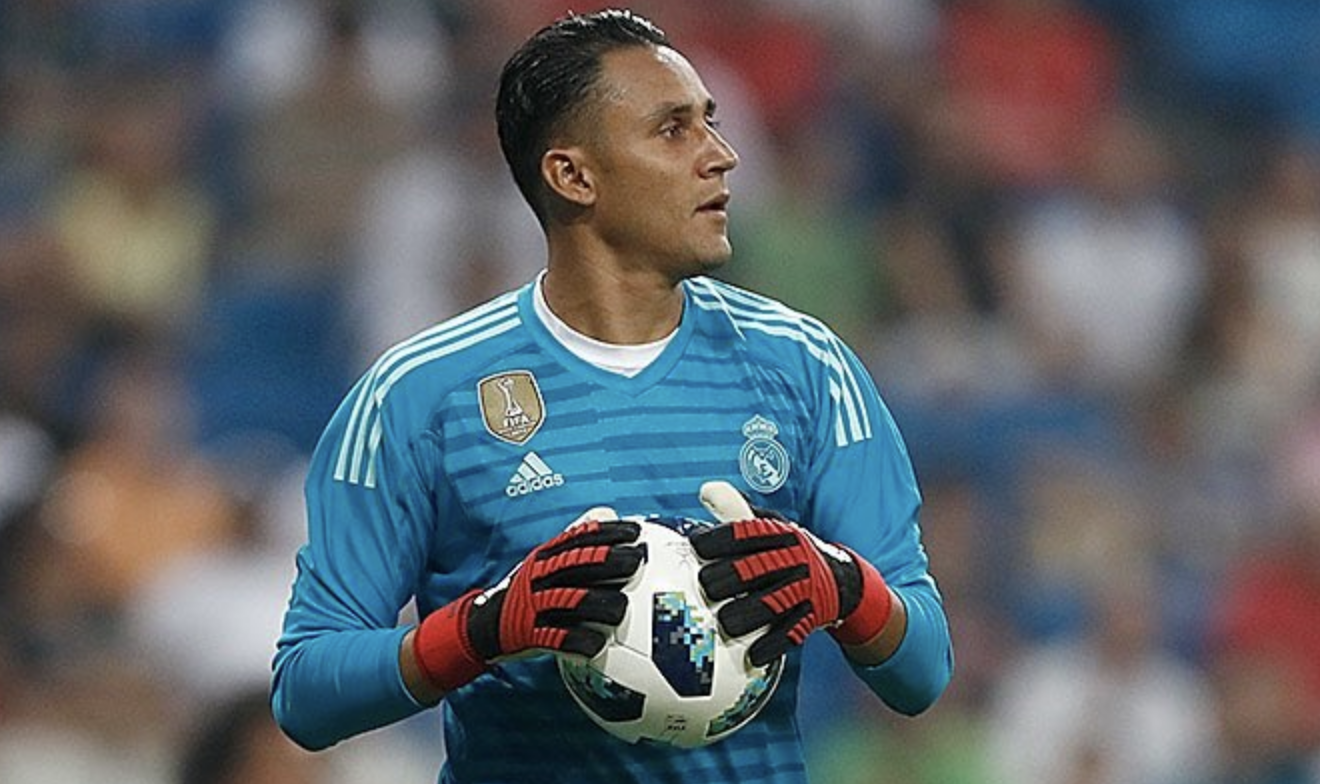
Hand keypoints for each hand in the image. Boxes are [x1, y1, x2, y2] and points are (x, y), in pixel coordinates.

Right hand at [412, 507, 643, 691]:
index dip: (607, 533)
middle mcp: (540, 576)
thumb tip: (609, 514)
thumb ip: (574, 544)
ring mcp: (533, 604)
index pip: (579, 538)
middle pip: (577, 564)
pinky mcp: (529, 633)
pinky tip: (597, 645)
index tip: (634, 532)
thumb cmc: (528, 593)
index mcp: (546, 556)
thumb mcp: (544, 562)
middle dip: (608, 561)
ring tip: (621, 607)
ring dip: (597, 603)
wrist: (484, 625)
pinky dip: (577, 642)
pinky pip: (556, 638)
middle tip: (636, 561)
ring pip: (570, 600)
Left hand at [690, 481, 893, 666]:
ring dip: (739, 616)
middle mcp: (792, 560)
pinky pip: (786, 636)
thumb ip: (737, 509)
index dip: (716, 540)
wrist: (843, 579)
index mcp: (779, 535)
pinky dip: (767, 647)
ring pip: (765, 607)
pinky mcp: (809, 619)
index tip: (696, 546)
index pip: (743, 533)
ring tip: (723, 621)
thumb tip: (705, 490)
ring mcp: (802, 591)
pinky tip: (750, 654)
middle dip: (721, 580)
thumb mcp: (771, 525)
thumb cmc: (790, 550)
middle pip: (749, 570)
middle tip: (706, 586)